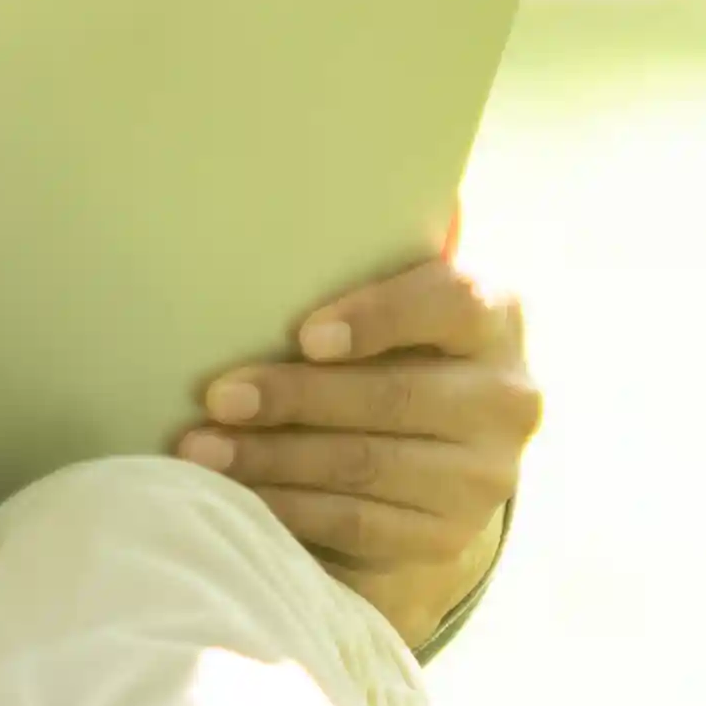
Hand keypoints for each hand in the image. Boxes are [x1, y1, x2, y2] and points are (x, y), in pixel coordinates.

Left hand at [172, 221, 534, 650]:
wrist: (451, 457)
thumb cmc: (404, 346)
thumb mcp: (408, 296)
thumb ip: (388, 249)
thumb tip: (369, 167)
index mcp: (497, 315)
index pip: (449, 304)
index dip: (377, 317)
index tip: (303, 334)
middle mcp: (506, 399)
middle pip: (393, 397)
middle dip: (293, 398)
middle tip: (214, 396)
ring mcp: (483, 478)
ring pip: (365, 467)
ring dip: (272, 460)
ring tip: (200, 449)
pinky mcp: (447, 537)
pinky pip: (357, 525)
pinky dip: (288, 509)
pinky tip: (238, 495)